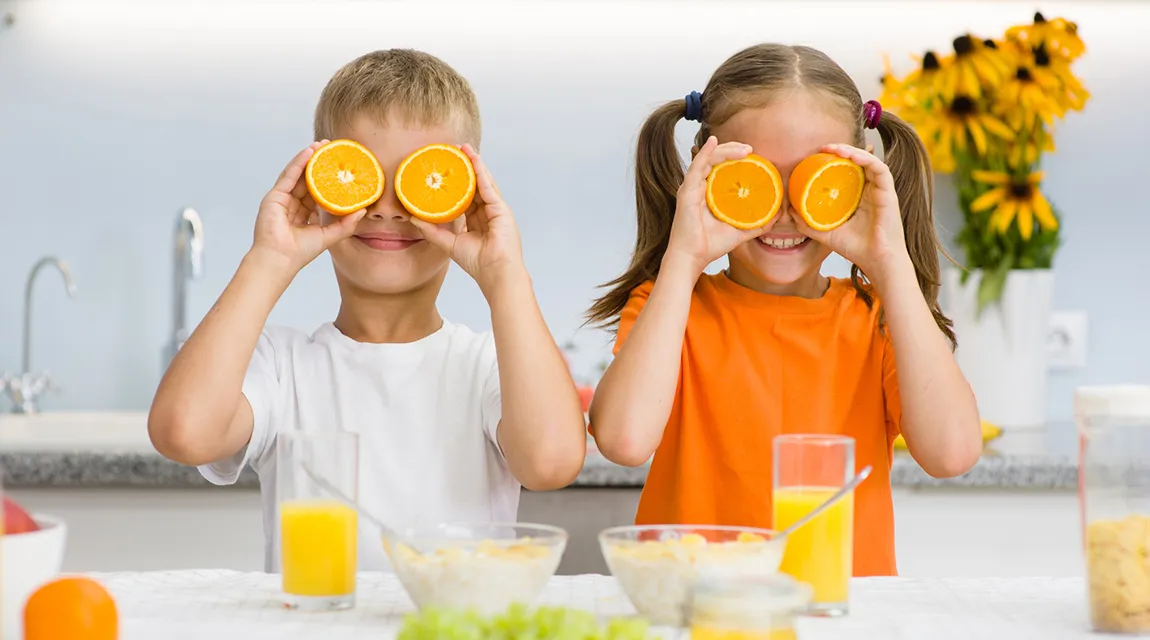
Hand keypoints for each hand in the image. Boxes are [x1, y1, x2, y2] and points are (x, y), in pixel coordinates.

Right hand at [251, 141, 367, 271]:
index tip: (340, 166)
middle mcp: (294, 205)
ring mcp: (283, 199)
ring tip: (321, 145)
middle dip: (319, 163)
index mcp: (306, 214)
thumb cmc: (301, 251)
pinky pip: (288, 175)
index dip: (329, 179)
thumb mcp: (330, 235)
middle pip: (308, 179)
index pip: (319, 191)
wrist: (280, 258)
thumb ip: (347, 224)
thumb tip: (364, 211)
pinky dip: (298, 163)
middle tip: (331, 148)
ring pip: (298, 174)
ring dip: (309, 158)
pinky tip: (308, 152)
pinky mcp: (275, 196)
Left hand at [408, 144, 524, 293]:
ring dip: (474, 164)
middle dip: (465, 169)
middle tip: (453, 152)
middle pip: (475, 186)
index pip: (465, 197)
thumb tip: (412, 218)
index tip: (445, 171)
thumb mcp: (449, 243)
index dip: (456, 184)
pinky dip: (481, 172)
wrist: (495, 272)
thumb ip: (432, 231)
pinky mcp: (501, 209)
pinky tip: (473, 159)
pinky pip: (488, 186)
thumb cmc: (478, 263)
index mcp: (477, 221)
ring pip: (483, 182)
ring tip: (463, 148)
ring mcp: (496, 210)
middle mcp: (487, 213)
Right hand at [666, 136, 768, 273]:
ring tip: (744, 149)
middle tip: (751, 149)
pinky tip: (713, 142)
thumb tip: (779, 214)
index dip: (736, 158)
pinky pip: (696, 166)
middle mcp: (700, 187)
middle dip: (733, 150)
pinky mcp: (687, 191)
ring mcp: (692, 188)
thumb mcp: (741, 232)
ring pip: (708, 159)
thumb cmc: (710, 245)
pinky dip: (704, 153)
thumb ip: (758, 223)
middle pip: (716, 160)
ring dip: (726, 150)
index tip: (753, 155)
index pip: (722, 168)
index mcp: (710, 194)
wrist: (693, 258)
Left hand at [793, 143, 907, 277]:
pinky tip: (851, 156)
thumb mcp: (825, 233)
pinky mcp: (889, 192)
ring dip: (851, 150)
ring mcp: (880, 190)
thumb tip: (787, 210)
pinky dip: (866, 158)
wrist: (876, 261)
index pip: (846, 170)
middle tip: (822, 147)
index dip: (833, 159)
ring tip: (833, 148)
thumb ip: (807, 222)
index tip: (815, 155)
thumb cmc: (856, 248)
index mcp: (857, 195)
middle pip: (857, 161)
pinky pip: (880, 169)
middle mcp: (869, 189)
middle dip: (840, 150)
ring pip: (868, 160)